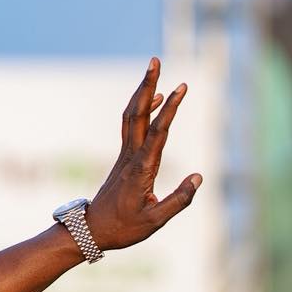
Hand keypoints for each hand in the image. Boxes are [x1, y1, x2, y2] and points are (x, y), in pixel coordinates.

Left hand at [85, 57, 202, 251]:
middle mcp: (131, 157)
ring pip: (131, 116)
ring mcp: (125, 156)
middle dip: (147, 85)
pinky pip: (131, 127)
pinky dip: (141, 109)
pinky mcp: (124, 159)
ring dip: (142, 92)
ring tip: (154, 70)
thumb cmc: (123, 229)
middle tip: (155, 60)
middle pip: (137, 113)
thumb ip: (179, 200)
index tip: (181, 87)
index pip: (157, 133)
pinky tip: (153, 100)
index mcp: (141, 170)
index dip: (170, 109)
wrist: (91, 231)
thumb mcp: (155, 222)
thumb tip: (199, 178)